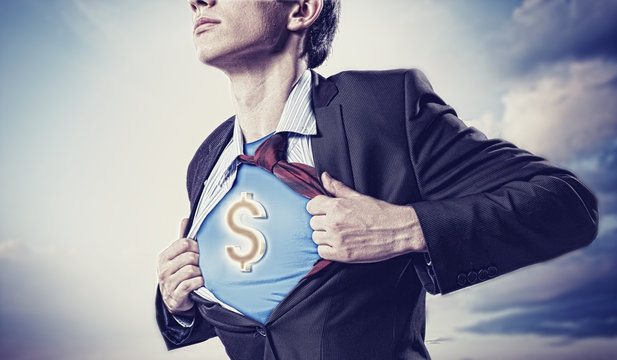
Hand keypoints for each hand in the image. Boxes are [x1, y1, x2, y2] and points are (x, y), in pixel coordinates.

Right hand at [157, 218, 203, 313]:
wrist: (175, 300)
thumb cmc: (178, 275)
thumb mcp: (177, 257)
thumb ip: (182, 240)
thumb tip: (185, 220)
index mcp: (164, 257)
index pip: (184, 243)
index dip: (196, 246)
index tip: (199, 251)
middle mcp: (163, 269)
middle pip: (189, 257)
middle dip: (199, 261)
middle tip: (201, 265)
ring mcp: (168, 283)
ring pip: (191, 270)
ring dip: (200, 273)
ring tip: (200, 275)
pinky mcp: (175, 296)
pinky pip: (191, 283)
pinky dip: (199, 282)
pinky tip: (200, 283)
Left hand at [306, 172, 425, 262]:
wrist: (399, 231)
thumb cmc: (381, 213)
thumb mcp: (358, 196)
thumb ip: (337, 188)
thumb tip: (324, 176)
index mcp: (336, 206)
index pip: (311, 206)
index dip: (318, 209)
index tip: (326, 212)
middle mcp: (334, 222)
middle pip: (313, 222)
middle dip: (323, 222)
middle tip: (337, 224)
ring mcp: (337, 239)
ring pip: (316, 237)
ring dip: (324, 236)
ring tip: (339, 234)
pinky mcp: (342, 254)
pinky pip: (322, 252)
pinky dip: (328, 249)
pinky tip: (340, 245)